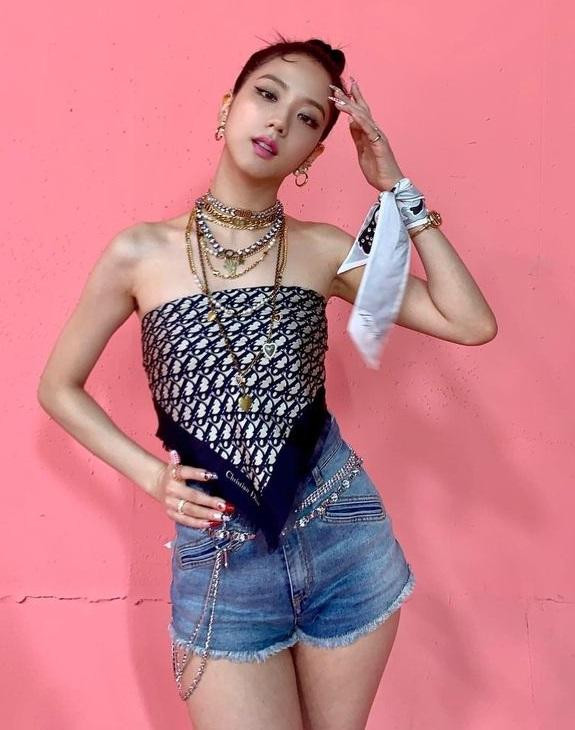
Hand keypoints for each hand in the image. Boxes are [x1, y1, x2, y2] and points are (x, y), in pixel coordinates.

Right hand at [152, 459, 234, 528]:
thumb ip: (186, 462)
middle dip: (209, 501)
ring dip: (207, 514)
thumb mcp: (179, 464)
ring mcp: (171, 503)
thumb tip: (189, 458)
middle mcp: (171, 489)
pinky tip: (211, 523)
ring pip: (190, 510)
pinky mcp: (171, 513)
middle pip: (192, 496)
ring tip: (221, 517)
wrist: (156, 482)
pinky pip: (185, 520)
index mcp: (173, 473)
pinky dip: (199, 523)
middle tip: (224, 505)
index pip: (185, 472)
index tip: (213, 475)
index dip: (198, 474)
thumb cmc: (175, 473)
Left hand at [328, 77, 404, 192]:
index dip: (351, 99)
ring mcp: (377, 136)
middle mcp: (374, 130)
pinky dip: (360, 121)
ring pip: (363, 116)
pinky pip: (368, 129)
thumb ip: (357, 136)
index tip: (341, 88)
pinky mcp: (379, 143)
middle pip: (360, 109)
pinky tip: (352, 113)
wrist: (389, 182)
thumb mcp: (361, 150)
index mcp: (369, 132)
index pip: (359, 111)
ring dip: (350, 106)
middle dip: (348, 97)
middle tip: (336, 85)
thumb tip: (351, 122)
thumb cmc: (377, 169)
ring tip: (338, 98)